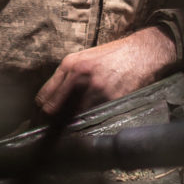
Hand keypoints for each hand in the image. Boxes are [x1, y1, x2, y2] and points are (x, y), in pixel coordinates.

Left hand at [35, 25, 177, 118]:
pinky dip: (93, 121)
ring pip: (74, 117)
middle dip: (52, 121)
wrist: (142, 53)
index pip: (45, 96)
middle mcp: (80, 77)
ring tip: (73, 128)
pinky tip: (94, 120)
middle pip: (55, 110)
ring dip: (72, 123)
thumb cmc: (113, 56)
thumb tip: (51, 98)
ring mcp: (96, 90)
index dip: (41, 110)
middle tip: (51, 130)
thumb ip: (66, 75)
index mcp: (70, 65)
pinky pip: (95, 117)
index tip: (41, 118)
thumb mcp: (84, 57)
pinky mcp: (112, 100)